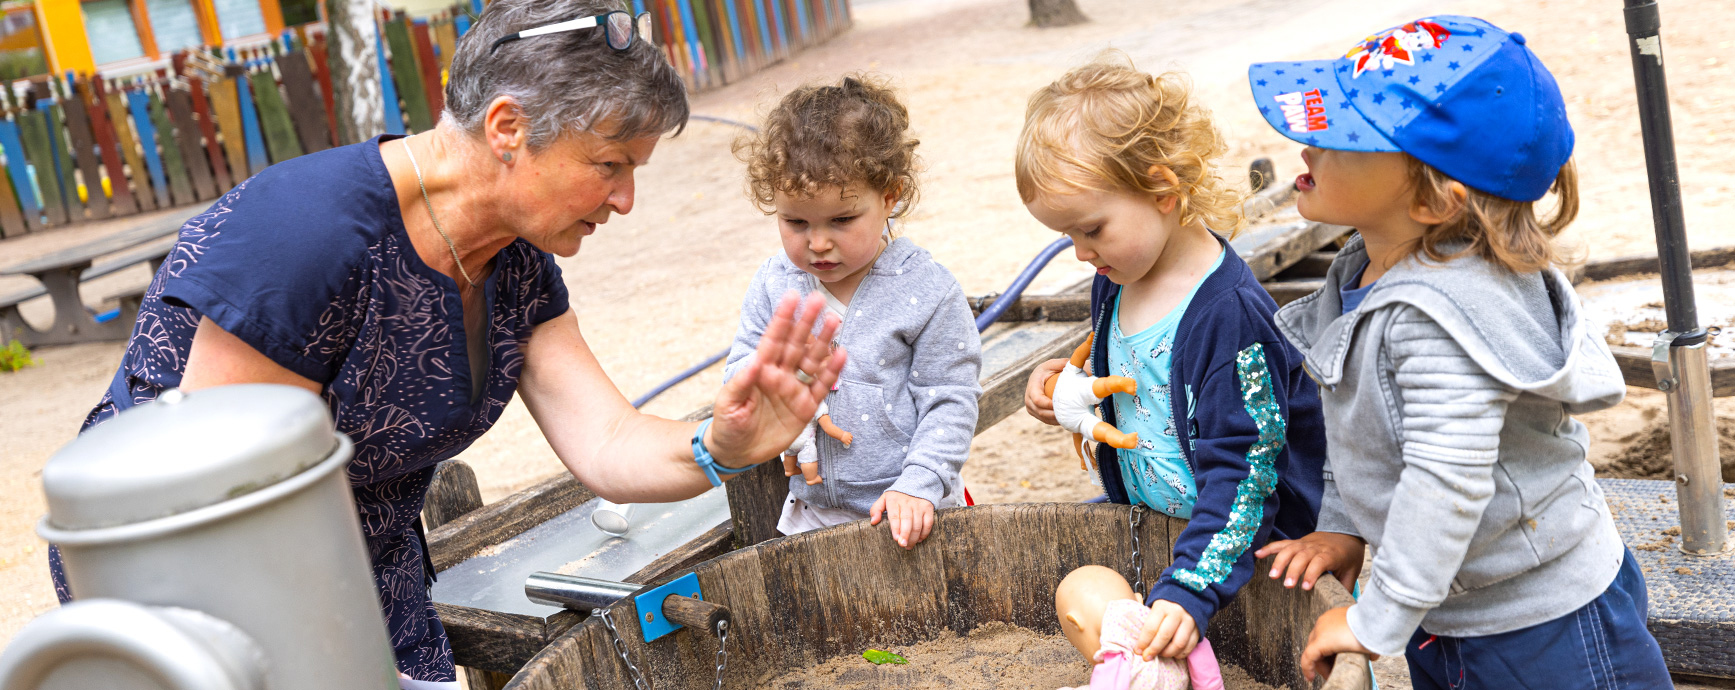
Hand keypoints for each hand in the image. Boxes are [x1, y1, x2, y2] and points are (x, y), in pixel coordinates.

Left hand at [709, 292, 845, 468]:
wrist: (736, 453)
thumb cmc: (727, 425)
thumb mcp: (728, 404)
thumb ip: (741, 382)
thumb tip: (756, 360)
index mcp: (759, 369)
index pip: (773, 339)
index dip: (783, 318)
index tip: (792, 297)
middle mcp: (779, 374)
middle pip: (796, 344)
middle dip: (807, 322)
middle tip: (819, 300)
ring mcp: (793, 390)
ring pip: (811, 361)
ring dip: (823, 342)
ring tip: (834, 321)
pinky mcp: (805, 408)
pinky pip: (820, 387)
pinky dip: (831, 372)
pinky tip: (841, 354)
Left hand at [869, 491, 934, 548]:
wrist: (915, 484)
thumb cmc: (896, 497)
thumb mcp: (884, 499)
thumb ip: (876, 509)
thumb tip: (873, 522)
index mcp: (894, 501)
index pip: (895, 516)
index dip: (896, 528)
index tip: (896, 538)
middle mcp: (907, 503)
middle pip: (907, 520)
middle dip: (905, 534)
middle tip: (903, 545)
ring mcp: (919, 506)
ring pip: (918, 523)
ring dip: (914, 537)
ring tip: (909, 546)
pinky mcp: (928, 508)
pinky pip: (928, 523)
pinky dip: (924, 533)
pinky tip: (919, 539)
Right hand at [1024, 358, 1066, 424]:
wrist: (1040, 376)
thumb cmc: (1050, 370)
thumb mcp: (1054, 364)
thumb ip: (1063, 364)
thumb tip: (1073, 364)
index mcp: (1032, 385)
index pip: (1037, 399)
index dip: (1048, 405)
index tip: (1061, 406)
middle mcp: (1028, 397)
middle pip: (1039, 411)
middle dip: (1053, 415)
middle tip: (1068, 416)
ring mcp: (1030, 406)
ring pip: (1042, 417)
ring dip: (1055, 420)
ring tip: (1068, 419)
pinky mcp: (1035, 412)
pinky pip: (1044, 420)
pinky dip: (1054, 421)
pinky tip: (1066, 420)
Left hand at [1135, 599, 1198, 659]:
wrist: (1189, 594)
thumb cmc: (1167, 603)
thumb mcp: (1155, 606)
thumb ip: (1149, 621)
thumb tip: (1140, 642)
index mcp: (1163, 607)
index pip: (1151, 627)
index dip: (1143, 642)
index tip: (1138, 651)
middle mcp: (1177, 613)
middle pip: (1164, 637)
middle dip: (1154, 650)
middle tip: (1147, 657)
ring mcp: (1189, 621)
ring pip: (1178, 644)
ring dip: (1168, 653)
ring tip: (1161, 654)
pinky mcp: (1198, 629)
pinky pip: (1190, 646)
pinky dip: (1181, 654)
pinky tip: (1173, 654)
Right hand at [1253, 531, 1365, 591]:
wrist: (1346, 532)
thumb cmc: (1349, 555)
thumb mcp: (1353, 571)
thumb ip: (1346, 588)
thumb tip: (1343, 608)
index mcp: (1331, 555)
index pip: (1319, 562)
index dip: (1312, 573)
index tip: (1305, 587)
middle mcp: (1316, 547)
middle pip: (1302, 556)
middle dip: (1293, 570)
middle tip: (1287, 586)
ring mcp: (1305, 543)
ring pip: (1290, 549)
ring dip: (1279, 561)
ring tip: (1272, 576)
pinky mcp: (1297, 542)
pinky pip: (1281, 543)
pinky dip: (1269, 548)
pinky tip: (1258, 554)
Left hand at [1300, 606, 1377, 681]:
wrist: (1376, 622)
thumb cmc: (1375, 628)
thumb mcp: (1369, 635)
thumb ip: (1366, 644)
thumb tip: (1371, 657)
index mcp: (1335, 618)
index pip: (1326, 636)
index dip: (1330, 652)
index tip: (1336, 662)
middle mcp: (1325, 622)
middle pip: (1318, 644)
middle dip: (1325, 660)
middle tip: (1334, 671)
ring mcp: (1321, 630)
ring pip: (1313, 652)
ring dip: (1321, 666)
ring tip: (1331, 676)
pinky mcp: (1320, 641)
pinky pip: (1308, 657)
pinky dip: (1308, 668)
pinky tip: (1311, 677)